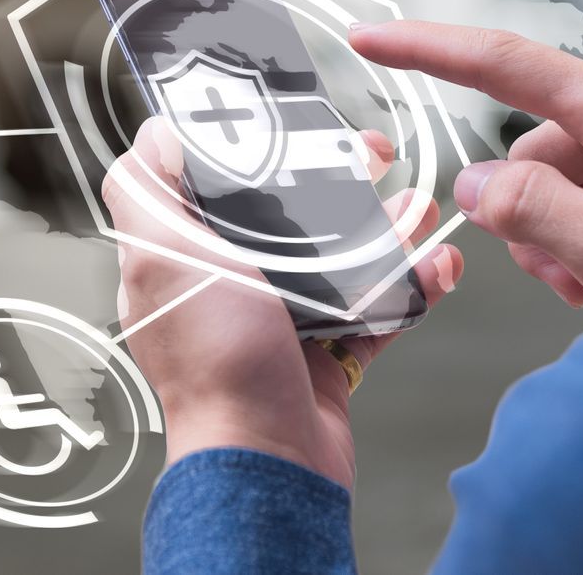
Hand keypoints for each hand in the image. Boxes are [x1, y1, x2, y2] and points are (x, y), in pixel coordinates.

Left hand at [102, 118, 460, 489]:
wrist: (271, 460)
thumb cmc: (216, 369)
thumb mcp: (165, 261)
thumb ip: (148, 196)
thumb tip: (148, 138)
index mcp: (183, 260)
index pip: (211, 182)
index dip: (252, 147)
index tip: (295, 123)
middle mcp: (228, 288)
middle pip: (286, 212)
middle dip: (338, 180)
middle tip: (375, 157)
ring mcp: (280, 321)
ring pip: (339, 254)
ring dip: (386, 226)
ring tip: (418, 210)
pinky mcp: (326, 354)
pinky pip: (374, 306)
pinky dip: (408, 284)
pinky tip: (434, 265)